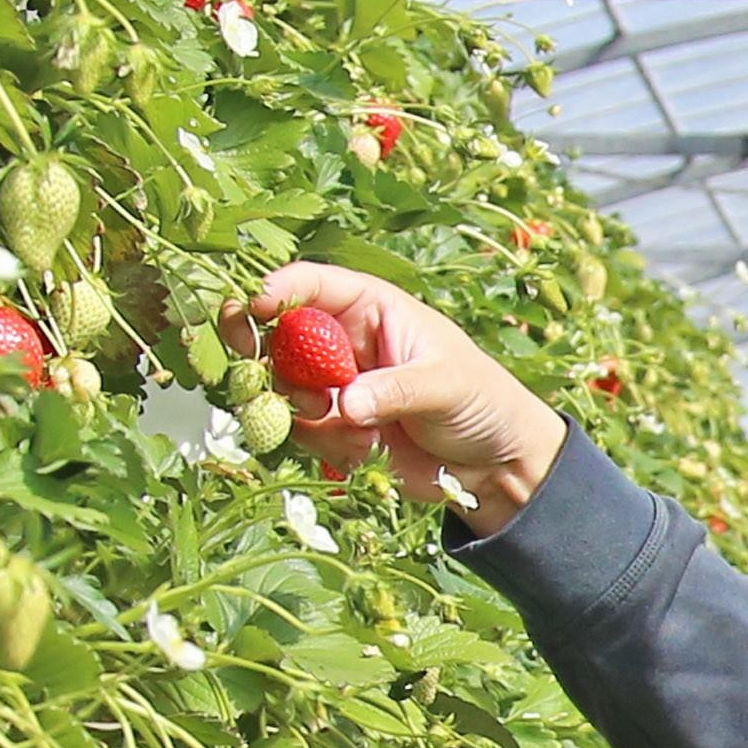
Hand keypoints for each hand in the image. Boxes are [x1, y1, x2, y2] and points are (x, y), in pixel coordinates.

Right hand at [235, 266, 569, 531]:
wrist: (495, 462)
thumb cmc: (481, 401)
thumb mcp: (446, 385)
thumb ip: (395, 389)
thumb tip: (345, 403)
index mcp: (371, 308)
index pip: (311, 284)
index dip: (277, 291)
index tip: (255, 307)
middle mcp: (343, 341)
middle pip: (274, 331)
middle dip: (256, 346)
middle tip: (251, 365)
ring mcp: (334, 384)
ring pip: (281, 386)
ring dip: (299, 408)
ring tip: (348, 427)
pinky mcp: (334, 426)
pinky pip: (302, 430)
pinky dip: (324, 443)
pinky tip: (365, 450)